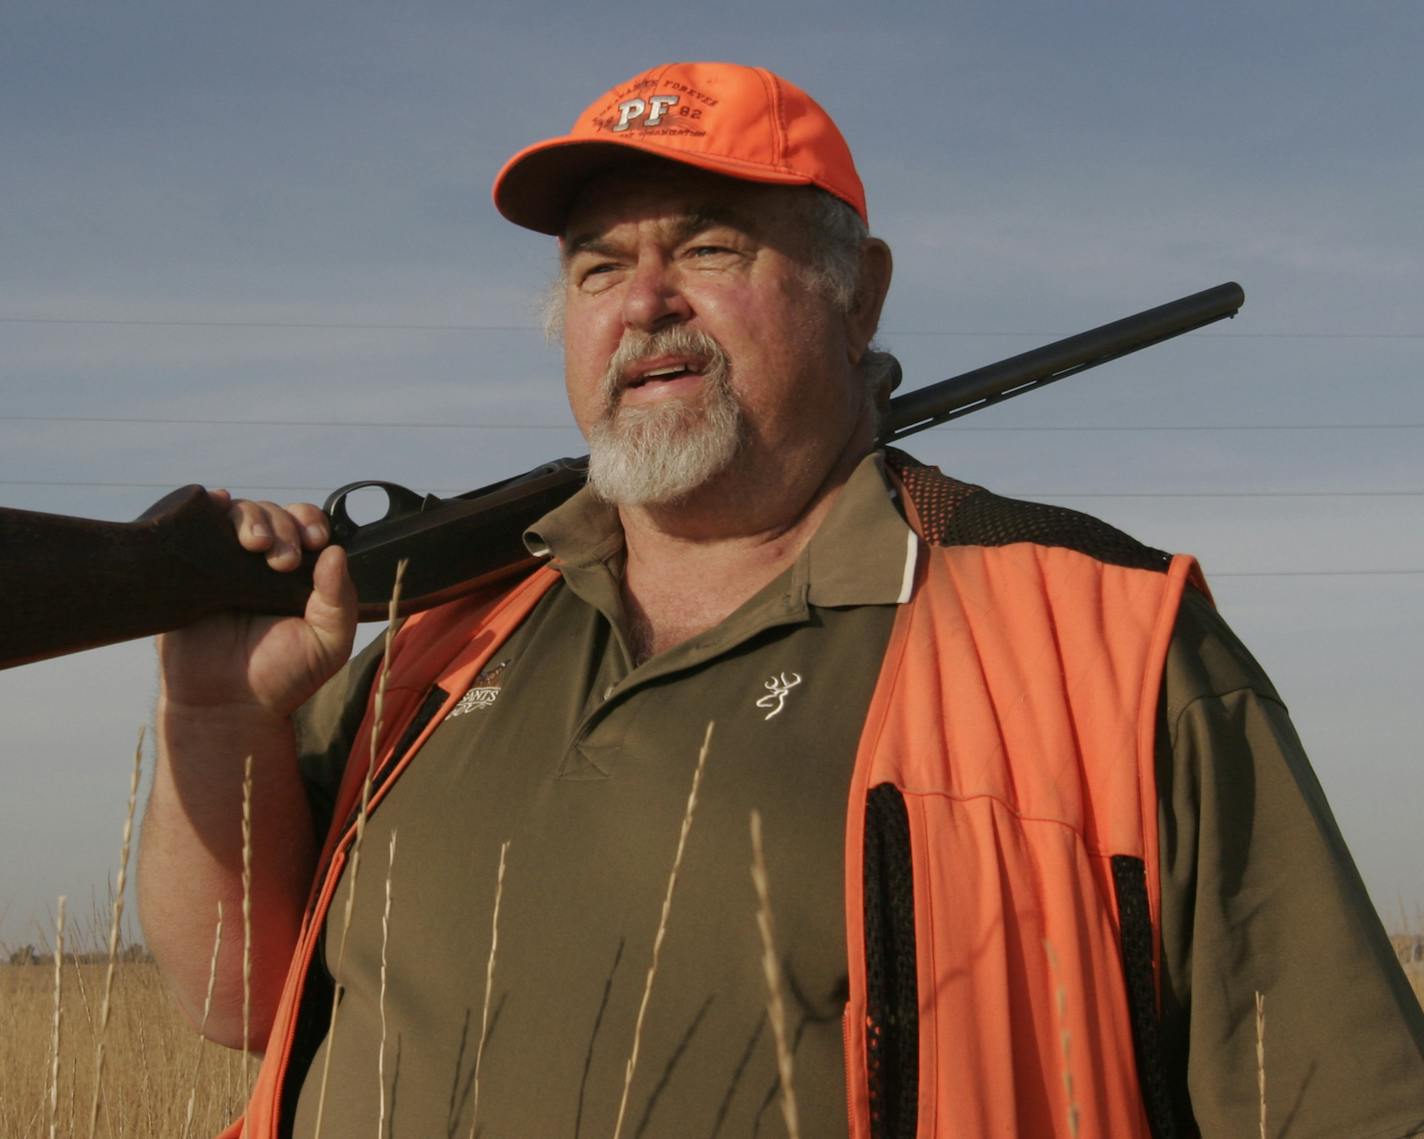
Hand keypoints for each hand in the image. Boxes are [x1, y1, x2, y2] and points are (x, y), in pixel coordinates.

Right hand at [157, 492, 358, 718]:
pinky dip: (208, 507)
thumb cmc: (284, 676)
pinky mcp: (191, 569)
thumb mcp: (328, 642)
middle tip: (282, 561)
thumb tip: (335, 552)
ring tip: (255, 545)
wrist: (227, 705)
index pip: (307, 526)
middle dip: (282, 526)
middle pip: (274, 514)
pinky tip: (217, 504)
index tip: (314, 541)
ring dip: (251, 518)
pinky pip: (197, 527)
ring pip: (239, 514)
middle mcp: (263, 561)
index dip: (310, 523)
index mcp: (300, 572)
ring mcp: (225, 563)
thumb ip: (339, 599)